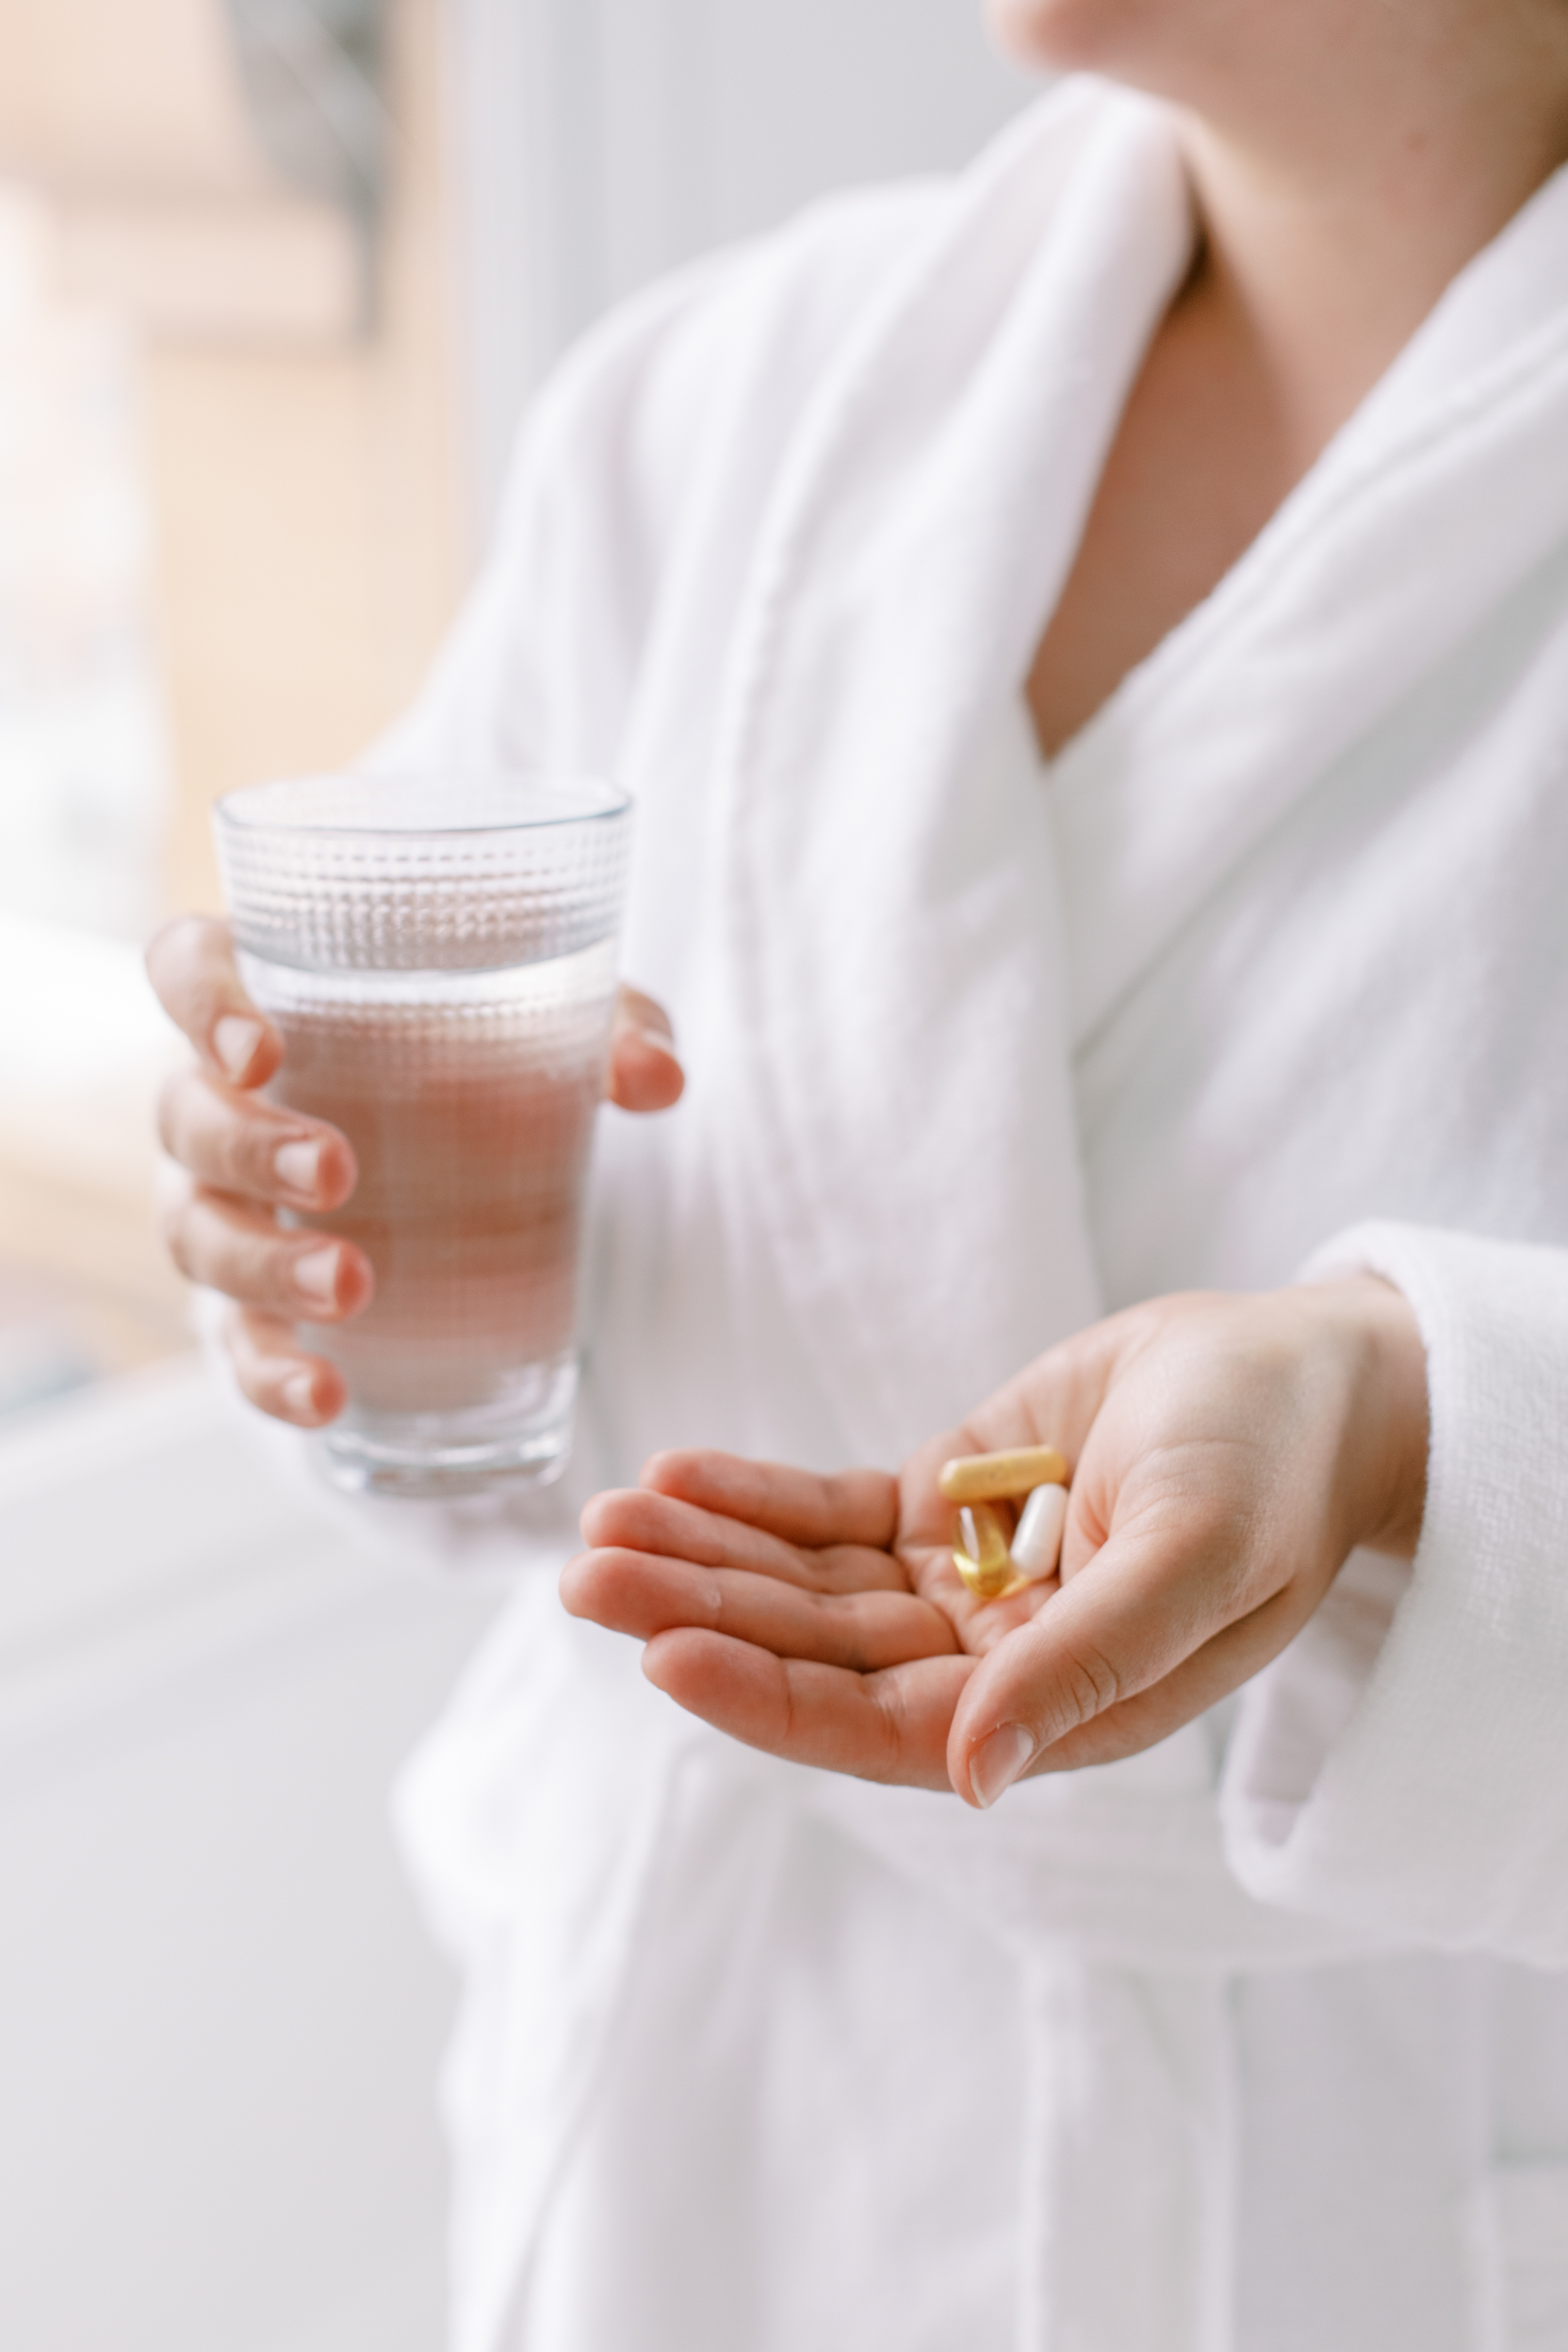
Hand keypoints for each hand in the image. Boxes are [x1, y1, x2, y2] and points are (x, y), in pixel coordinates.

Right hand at [147, 913, 684, 1427]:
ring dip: (265, 1266)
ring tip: (351, 1287)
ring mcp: (228, 1203)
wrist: (476, 1141)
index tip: (258, 1049)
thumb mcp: (557, 1014)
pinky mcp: (259, 1296)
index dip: (199, 1000)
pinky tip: (325, 1399)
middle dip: (251, 1148)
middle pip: (189, 1116)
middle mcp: (224, 1099)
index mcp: (272, 995)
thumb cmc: (487, 1038)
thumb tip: (659, 1080)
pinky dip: (272, 1375)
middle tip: (338, 1174)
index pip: (185, 966)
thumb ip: (611, 1026)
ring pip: (200, 1234)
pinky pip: (237, 1343)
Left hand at [562, 1281, 1427, 1805]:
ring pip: (804, 1583)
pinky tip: (676, 1475)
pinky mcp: (946, 1500)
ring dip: (704, 1556)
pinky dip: (753, 1497)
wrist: (1301, 1372)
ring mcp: (959, 1579)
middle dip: (700, 1614)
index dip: (769, 1698)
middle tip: (590, 1575)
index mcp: (1050, 1709)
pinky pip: (830, 1511)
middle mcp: (988, 1660)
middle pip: (815, 1653)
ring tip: (603, 1522)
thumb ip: (1086, 1669)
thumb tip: (975, 1779)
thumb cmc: (1274, 1470)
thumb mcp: (1197, 1561)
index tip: (665, 1654)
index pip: (879, 1726)